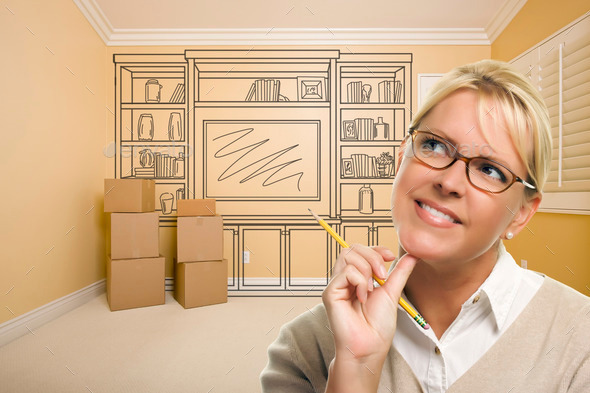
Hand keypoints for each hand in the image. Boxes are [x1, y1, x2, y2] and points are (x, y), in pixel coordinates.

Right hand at [322, 245, 417, 391]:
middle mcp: (343, 279)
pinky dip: (359, 281)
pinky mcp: (330, 292)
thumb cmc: (378, 326)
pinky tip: (362, 298)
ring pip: (348, 256)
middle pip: (352, 248)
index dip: (375, 249)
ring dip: (367, 269)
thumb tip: (413, 255)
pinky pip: (346, 272)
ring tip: (372, 289)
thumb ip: (400, 272)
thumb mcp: (392, 292)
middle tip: (383, 276)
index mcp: (356, 278)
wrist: (370, 346)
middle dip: (372, 256)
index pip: (360, 250)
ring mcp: (336, 285)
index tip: (391, 257)